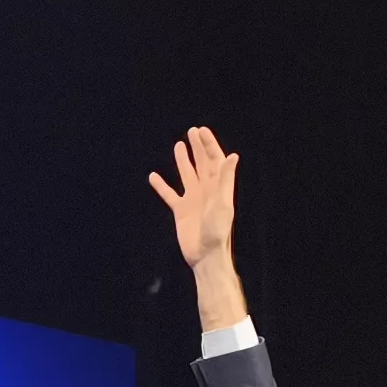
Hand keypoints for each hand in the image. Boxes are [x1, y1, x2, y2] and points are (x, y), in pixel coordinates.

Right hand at [148, 127, 248, 331]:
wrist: (206, 255)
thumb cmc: (217, 231)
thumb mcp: (223, 203)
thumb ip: (226, 179)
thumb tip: (232, 155)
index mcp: (218, 186)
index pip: (214, 160)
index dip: (209, 145)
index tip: (201, 131)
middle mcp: (206, 190)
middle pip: (202, 163)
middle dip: (198, 147)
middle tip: (192, 131)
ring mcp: (193, 199)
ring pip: (187, 175)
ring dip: (183, 161)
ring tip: (178, 145)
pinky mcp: (181, 210)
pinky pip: (169, 194)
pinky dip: (162, 186)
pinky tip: (153, 177)